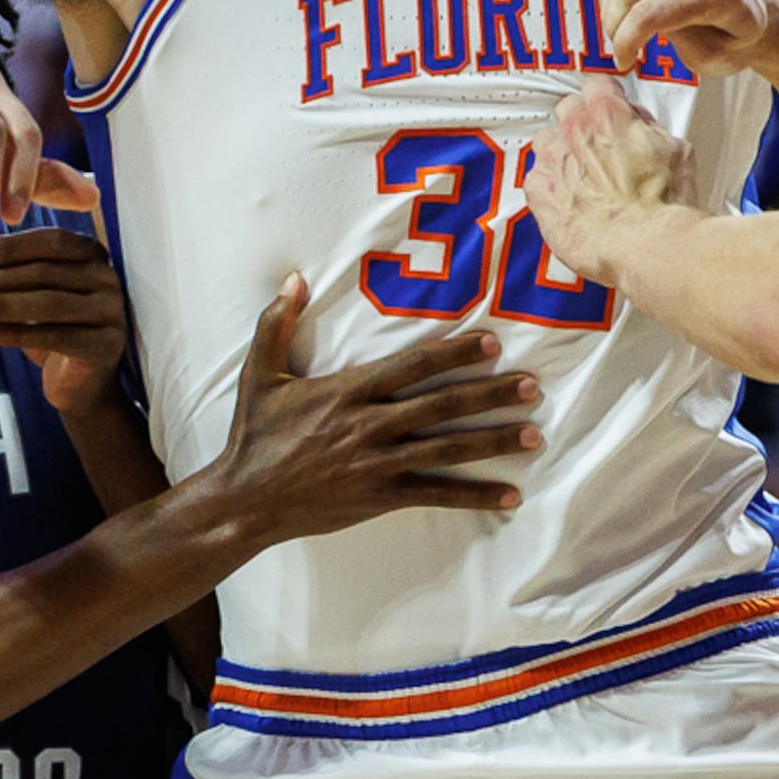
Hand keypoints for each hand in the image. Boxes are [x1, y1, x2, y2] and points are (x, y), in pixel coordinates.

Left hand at [0, 229, 132, 414]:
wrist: (81, 383)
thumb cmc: (53, 330)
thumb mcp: (30, 297)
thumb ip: (7, 279)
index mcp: (92, 255)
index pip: (51, 242)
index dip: (11, 247)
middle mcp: (107, 278)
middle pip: (45, 272)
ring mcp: (111, 312)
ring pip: (50, 303)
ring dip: (2, 304)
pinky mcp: (106, 345)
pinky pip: (57, 336)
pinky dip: (18, 334)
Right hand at [196, 277, 543, 541]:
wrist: (243, 500)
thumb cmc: (253, 435)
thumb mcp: (258, 374)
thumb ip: (276, 323)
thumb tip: (292, 278)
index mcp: (345, 391)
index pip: (411, 367)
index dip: (454, 353)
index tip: (492, 343)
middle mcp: (368, 426)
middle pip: (441, 406)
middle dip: (490, 395)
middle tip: (532, 386)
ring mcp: (377, 465)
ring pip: (447, 450)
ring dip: (493, 441)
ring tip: (535, 433)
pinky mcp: (379, 499)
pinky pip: (435, 496)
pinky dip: (474, 497)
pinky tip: (510, 496)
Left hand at [522, 75, 696, 288]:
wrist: (648, 246)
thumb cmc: (665, 205)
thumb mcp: (676, 150)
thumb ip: (649, 128)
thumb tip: (641, 124)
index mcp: (609, 114)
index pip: (596, 84)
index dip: (605, 96)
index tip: (607, 105)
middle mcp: (575, 131)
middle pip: (567, 109)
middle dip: (581, 123)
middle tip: (599, 146)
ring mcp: (553, 161)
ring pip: (546, 142)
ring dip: (561, 153)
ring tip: (582, 177)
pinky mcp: (540, 194)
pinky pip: (536, 179)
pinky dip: (549, 187)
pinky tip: (569, 201)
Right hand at [596, 0, 778, 83]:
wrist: (763, 4)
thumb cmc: (738, 37)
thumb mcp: (710, 59)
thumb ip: (673, 40)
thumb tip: (633, 20)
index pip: (651, 13)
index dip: (625, 40)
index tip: (623, 60)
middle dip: (615, 22)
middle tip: (616, 42)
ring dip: (613, 0)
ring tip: (620, 23)